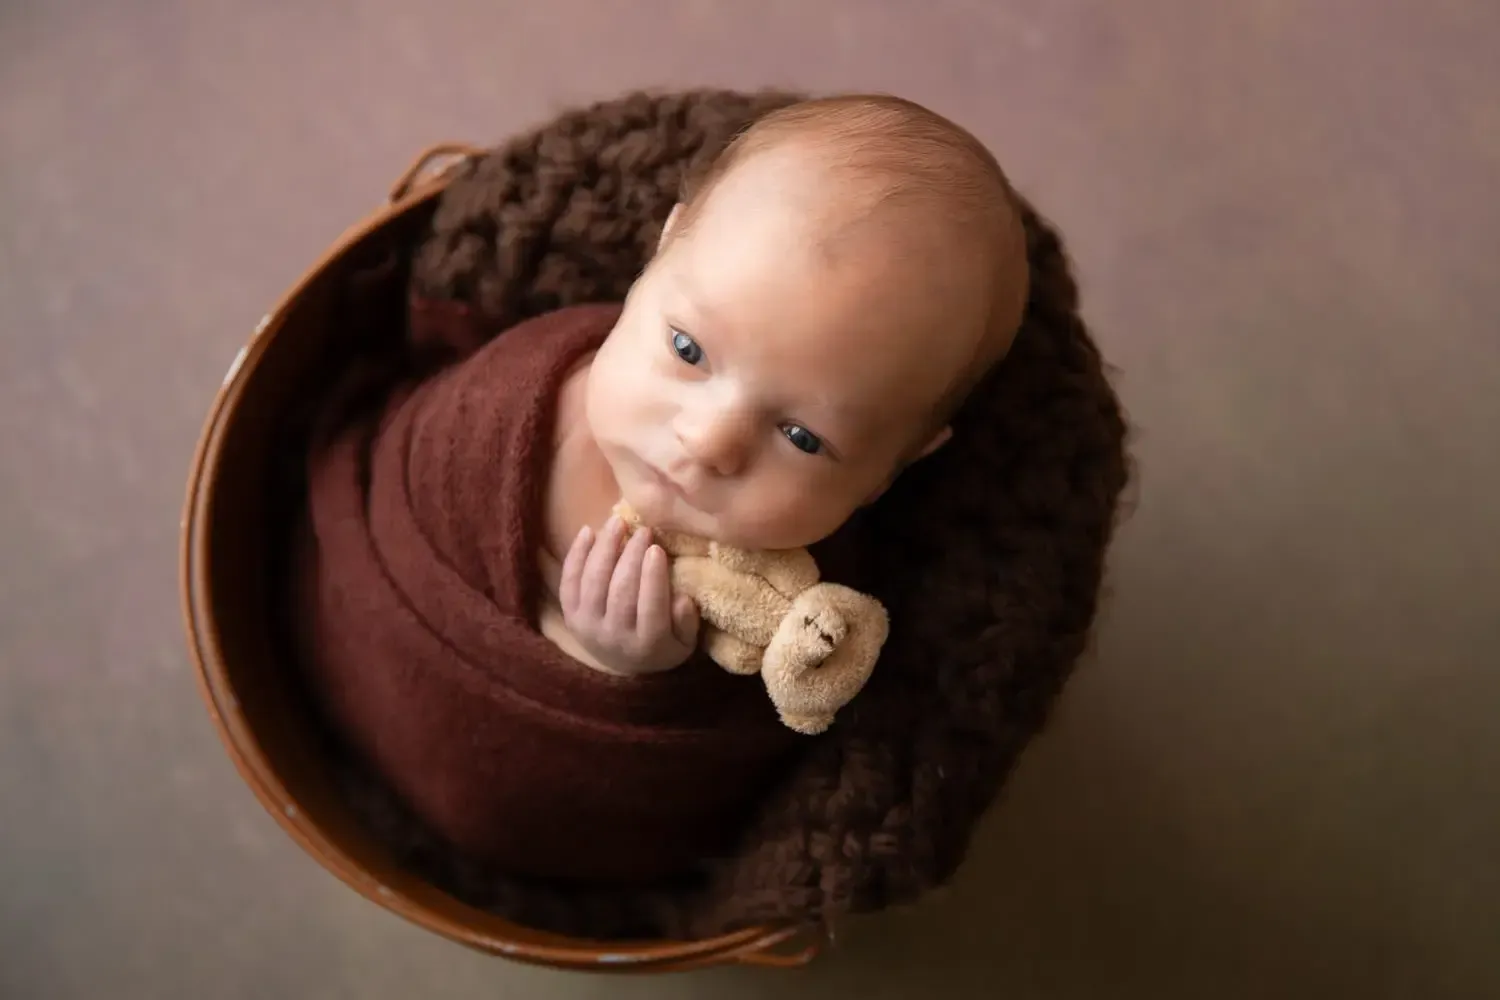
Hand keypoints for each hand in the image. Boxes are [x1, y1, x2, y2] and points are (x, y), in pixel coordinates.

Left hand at [559, 515, 699, 675]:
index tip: (657, 549)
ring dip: (605, 548)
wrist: (622, 666)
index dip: (653, 576)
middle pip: (621, 590)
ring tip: (618, 522)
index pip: (651, 607)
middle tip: (643, 530)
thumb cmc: (660, 645)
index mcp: (647, 644)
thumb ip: (687, 622)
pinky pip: (569, 581)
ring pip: (593, 582)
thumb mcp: (685, 643)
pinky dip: (576, 555)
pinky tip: (588, 531)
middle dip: (631, 555)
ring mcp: (586, 625)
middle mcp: (613, 636)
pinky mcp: (569, 615)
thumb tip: (683, 598)